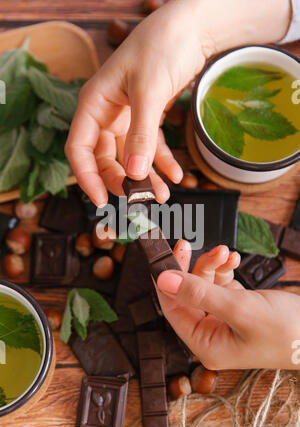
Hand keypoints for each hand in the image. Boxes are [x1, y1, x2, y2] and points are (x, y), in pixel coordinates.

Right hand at [65, 0, 208, 205]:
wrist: (191, 26)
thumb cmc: (162, 46)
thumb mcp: (149, 91)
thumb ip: (141, 134)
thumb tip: (134, 174)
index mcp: (94, 103)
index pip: (80, 149)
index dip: (87, 177)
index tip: (102, 200)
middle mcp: (107, 112)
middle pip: (105, 158)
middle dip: (122, 180)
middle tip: (141, 198)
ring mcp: (128, 115)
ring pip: (130, 156)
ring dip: (145, 177)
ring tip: (163, 194)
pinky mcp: (148, 116)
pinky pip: (151, 146)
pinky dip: (162, 162)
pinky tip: (175, 174)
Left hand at [157, 240, 299, 369]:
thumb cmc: (288, 332)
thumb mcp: (240, 309)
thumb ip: (200, 293)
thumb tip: (164, 280)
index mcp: (206, 344)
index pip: (173, 309)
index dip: (167, 281)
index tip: (164, 254)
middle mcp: (212, 333)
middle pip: (188, 294)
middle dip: (192, 268)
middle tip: (186, 244)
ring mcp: (224, 319)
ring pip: (205, 285)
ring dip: (212, 265)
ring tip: (225, 252)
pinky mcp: (238, 307)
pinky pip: (222, 283)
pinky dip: (225, 269)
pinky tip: (233, 259)